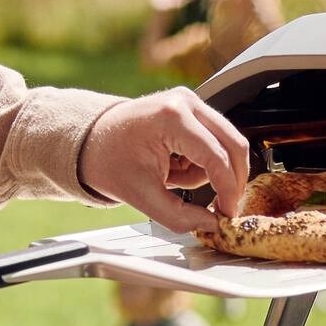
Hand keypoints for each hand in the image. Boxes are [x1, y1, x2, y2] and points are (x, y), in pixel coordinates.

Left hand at [85, 89, 251, 232]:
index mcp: (171, 118)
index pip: (216, 158)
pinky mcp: (191, 107)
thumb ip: (179, 216)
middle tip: (223, 206)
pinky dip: (203, 161)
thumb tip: (212, 224)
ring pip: (226, 144)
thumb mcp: (141, 196)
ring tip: (172, 177)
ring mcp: (190, 101)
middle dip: (231, 180)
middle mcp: (185, 102)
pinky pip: (214, 140)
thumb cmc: (108, 159)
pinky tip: (175, 165)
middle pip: (233, 144)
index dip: (228, 191)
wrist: (91, 139)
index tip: (229, 213)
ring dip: (209, 171)